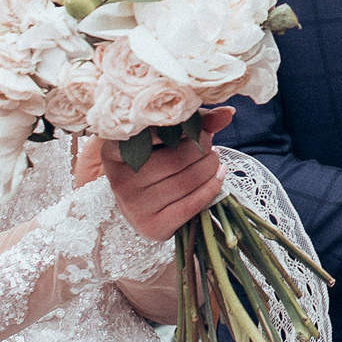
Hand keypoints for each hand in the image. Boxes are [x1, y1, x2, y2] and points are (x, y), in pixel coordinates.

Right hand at [79, 107, 234, 242]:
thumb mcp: (162, 136)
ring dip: (210, 166)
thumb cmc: (152, 161)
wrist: (139, 203)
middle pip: (175, 160)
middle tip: (209, 143)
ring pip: (186, 181)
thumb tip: (228, 114)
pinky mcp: (152, 227)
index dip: (180, 129)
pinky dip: (212, 188)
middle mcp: (119, 181)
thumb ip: (193, 121)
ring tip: (213, 158)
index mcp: (112, 152)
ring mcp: (134, 207)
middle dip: (201, 147)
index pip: (150, 134)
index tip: (194, 128)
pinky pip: (191, 205)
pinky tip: (219, 175)